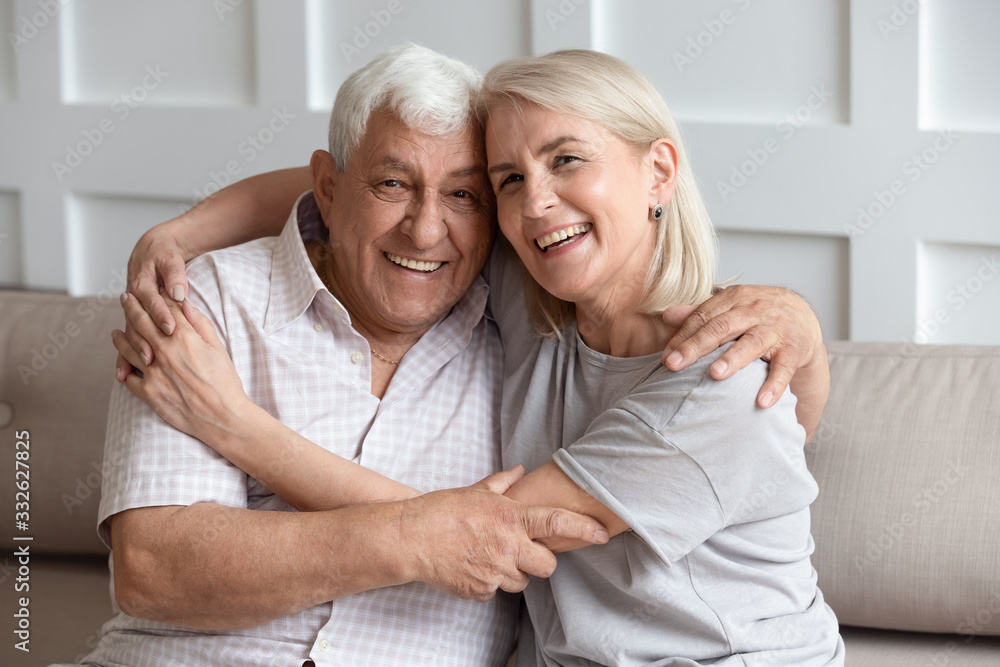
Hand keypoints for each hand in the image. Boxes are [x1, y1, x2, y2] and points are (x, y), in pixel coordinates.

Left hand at [111, 291, 253, 446]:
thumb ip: (200, 323)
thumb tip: (184, 303)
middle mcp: (163, 352)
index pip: (164, 309)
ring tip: (116, 331)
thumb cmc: (224, 382)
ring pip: (128, 348)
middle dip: (132, 307)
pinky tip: (122, 363)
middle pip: (141, 323)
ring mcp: (153, 373)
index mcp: (183, 338)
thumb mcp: (218, 347)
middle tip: (126, 298)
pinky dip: (123, 368)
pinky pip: (128, 377)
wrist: (222, 416)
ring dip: (120, 336)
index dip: (157, 296)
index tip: (151, 289)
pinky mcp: (148, 393)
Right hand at [115, 224, 193, 380]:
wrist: (151, 250)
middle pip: (137, 322)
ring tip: (141, 367)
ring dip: (133, 351)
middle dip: (144, 340)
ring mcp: (131, 311)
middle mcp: (133, 299)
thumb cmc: (164, 255)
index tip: (171, 328)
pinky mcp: (133, 321)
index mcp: (142, 283)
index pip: (152, 301)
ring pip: (130, 334)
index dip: (161, 314)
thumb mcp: (170, 259)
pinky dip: (124, 357)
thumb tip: (178, 292)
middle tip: (154, 357)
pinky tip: (123, 375)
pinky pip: (128, 340)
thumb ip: (175, 275)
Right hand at [401, 466, 609, 600]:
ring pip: (522, 582)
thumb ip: (502, 484)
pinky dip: (489, 582)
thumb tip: (519, 471)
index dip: (583, 529)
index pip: (556, 522)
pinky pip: (495, 592)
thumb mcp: (475, 491)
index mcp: (510, 518)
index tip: (602, 533)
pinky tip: (472, 566)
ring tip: (489, 556)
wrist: (410, 538)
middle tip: (525, 552)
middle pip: (547, 566)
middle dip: (541, 562)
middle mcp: (507, 546)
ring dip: (513, 573)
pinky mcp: (480, 591)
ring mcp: (494, 572)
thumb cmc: (441, 511)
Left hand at [661, 285, 823, 408]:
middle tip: (674, 365)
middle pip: (722, 327)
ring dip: (733, 359)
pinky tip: (762, 401)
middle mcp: (754, 310)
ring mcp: (776, 328)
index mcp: (734, 298)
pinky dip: (774, 384)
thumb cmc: (756, 315)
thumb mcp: (730, 309)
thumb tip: (666, 315)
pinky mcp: (794, 348)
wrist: (802, 315)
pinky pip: (784, 367)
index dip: (683, 337)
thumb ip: (699, 314)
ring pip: (752, 343)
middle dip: (696, 346)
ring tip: (715, 374)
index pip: (704, 317)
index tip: (666, 358)